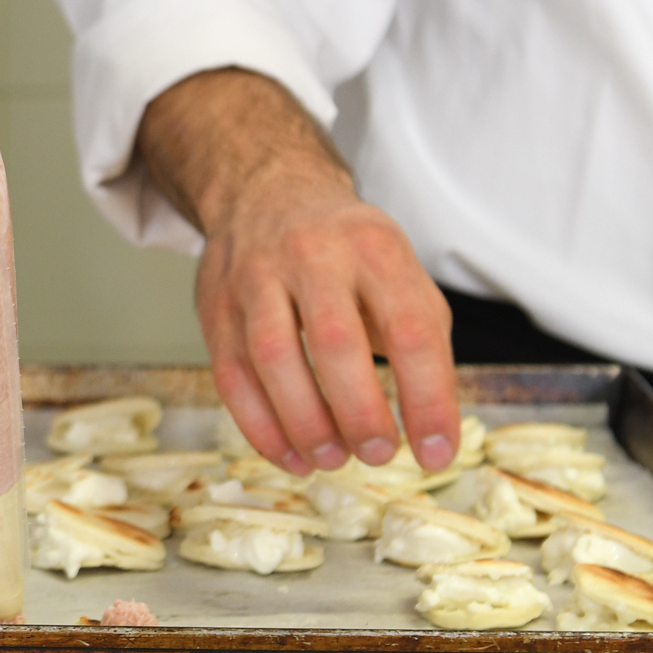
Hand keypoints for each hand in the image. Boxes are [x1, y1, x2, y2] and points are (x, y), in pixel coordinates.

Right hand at [137, 69, 459, 473]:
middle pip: (336, 340)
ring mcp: (256, 278)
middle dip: (360, 411)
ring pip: (274, 358)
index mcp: (374, 248)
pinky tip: (292, 455)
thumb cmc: (346, 252)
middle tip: (378, 453)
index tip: (436, 452)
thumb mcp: (398, 273)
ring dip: (306, 423)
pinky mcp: (216, 306)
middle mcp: (313, 255)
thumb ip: (420, 340)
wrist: (267, 193)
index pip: (411, 328)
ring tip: (333, 458)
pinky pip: (231, 375)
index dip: (428, 398)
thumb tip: (433, 429)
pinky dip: (261, 427)